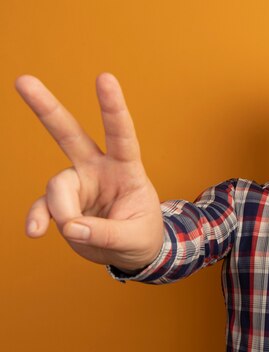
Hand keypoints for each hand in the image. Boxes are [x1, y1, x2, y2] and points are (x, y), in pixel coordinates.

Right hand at [16, 74, 163, 270]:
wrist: (132, 254)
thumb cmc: (142, 237)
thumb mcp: (136, 238)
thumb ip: (106, 233)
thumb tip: (70, 226)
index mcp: (127, 169)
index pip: (121, 135)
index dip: (113, 107)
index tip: (104, 78)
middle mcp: (99, 169)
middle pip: (70, 134)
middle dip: (47, 108)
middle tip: (23, 81)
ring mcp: (78, 184)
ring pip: (56, 185)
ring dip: (61, 210)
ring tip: (76, 231)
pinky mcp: (63, 204)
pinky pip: (44, 207)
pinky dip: (38, 218)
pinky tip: (36, 231)